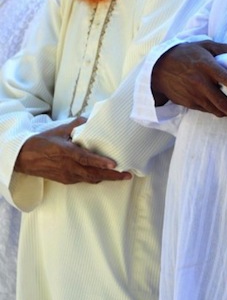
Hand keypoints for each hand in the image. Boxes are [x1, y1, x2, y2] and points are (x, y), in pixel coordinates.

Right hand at [14, 118, 131, 184]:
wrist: (25, 158)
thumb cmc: (42, 142)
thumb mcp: (58, 130)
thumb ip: (76, 125)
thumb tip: (91, 119)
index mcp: (66, 152)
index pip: (85, 158)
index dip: (100, 162)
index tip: (114, 164)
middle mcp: (68, 166)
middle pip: (93, 174)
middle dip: (112, 176)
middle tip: (127, 174)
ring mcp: (68, 175)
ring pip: (91, 179)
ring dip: (106, 178)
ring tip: (122, 176)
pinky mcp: (67, 180)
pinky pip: (85, 180)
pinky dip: (96, 177)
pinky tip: (105, 174)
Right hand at [151, 40, 226, 123]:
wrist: (159, 69)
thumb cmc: (185, 54)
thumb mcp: (203, 45)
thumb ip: (223, 48)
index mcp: (206, 66)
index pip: (224, 78)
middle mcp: (200, 82)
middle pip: (222, 102)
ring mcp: (195, 95)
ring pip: (216, 110)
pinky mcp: (190, 103)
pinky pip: (208, 110)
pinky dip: (217, 111)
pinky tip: (225, 111)